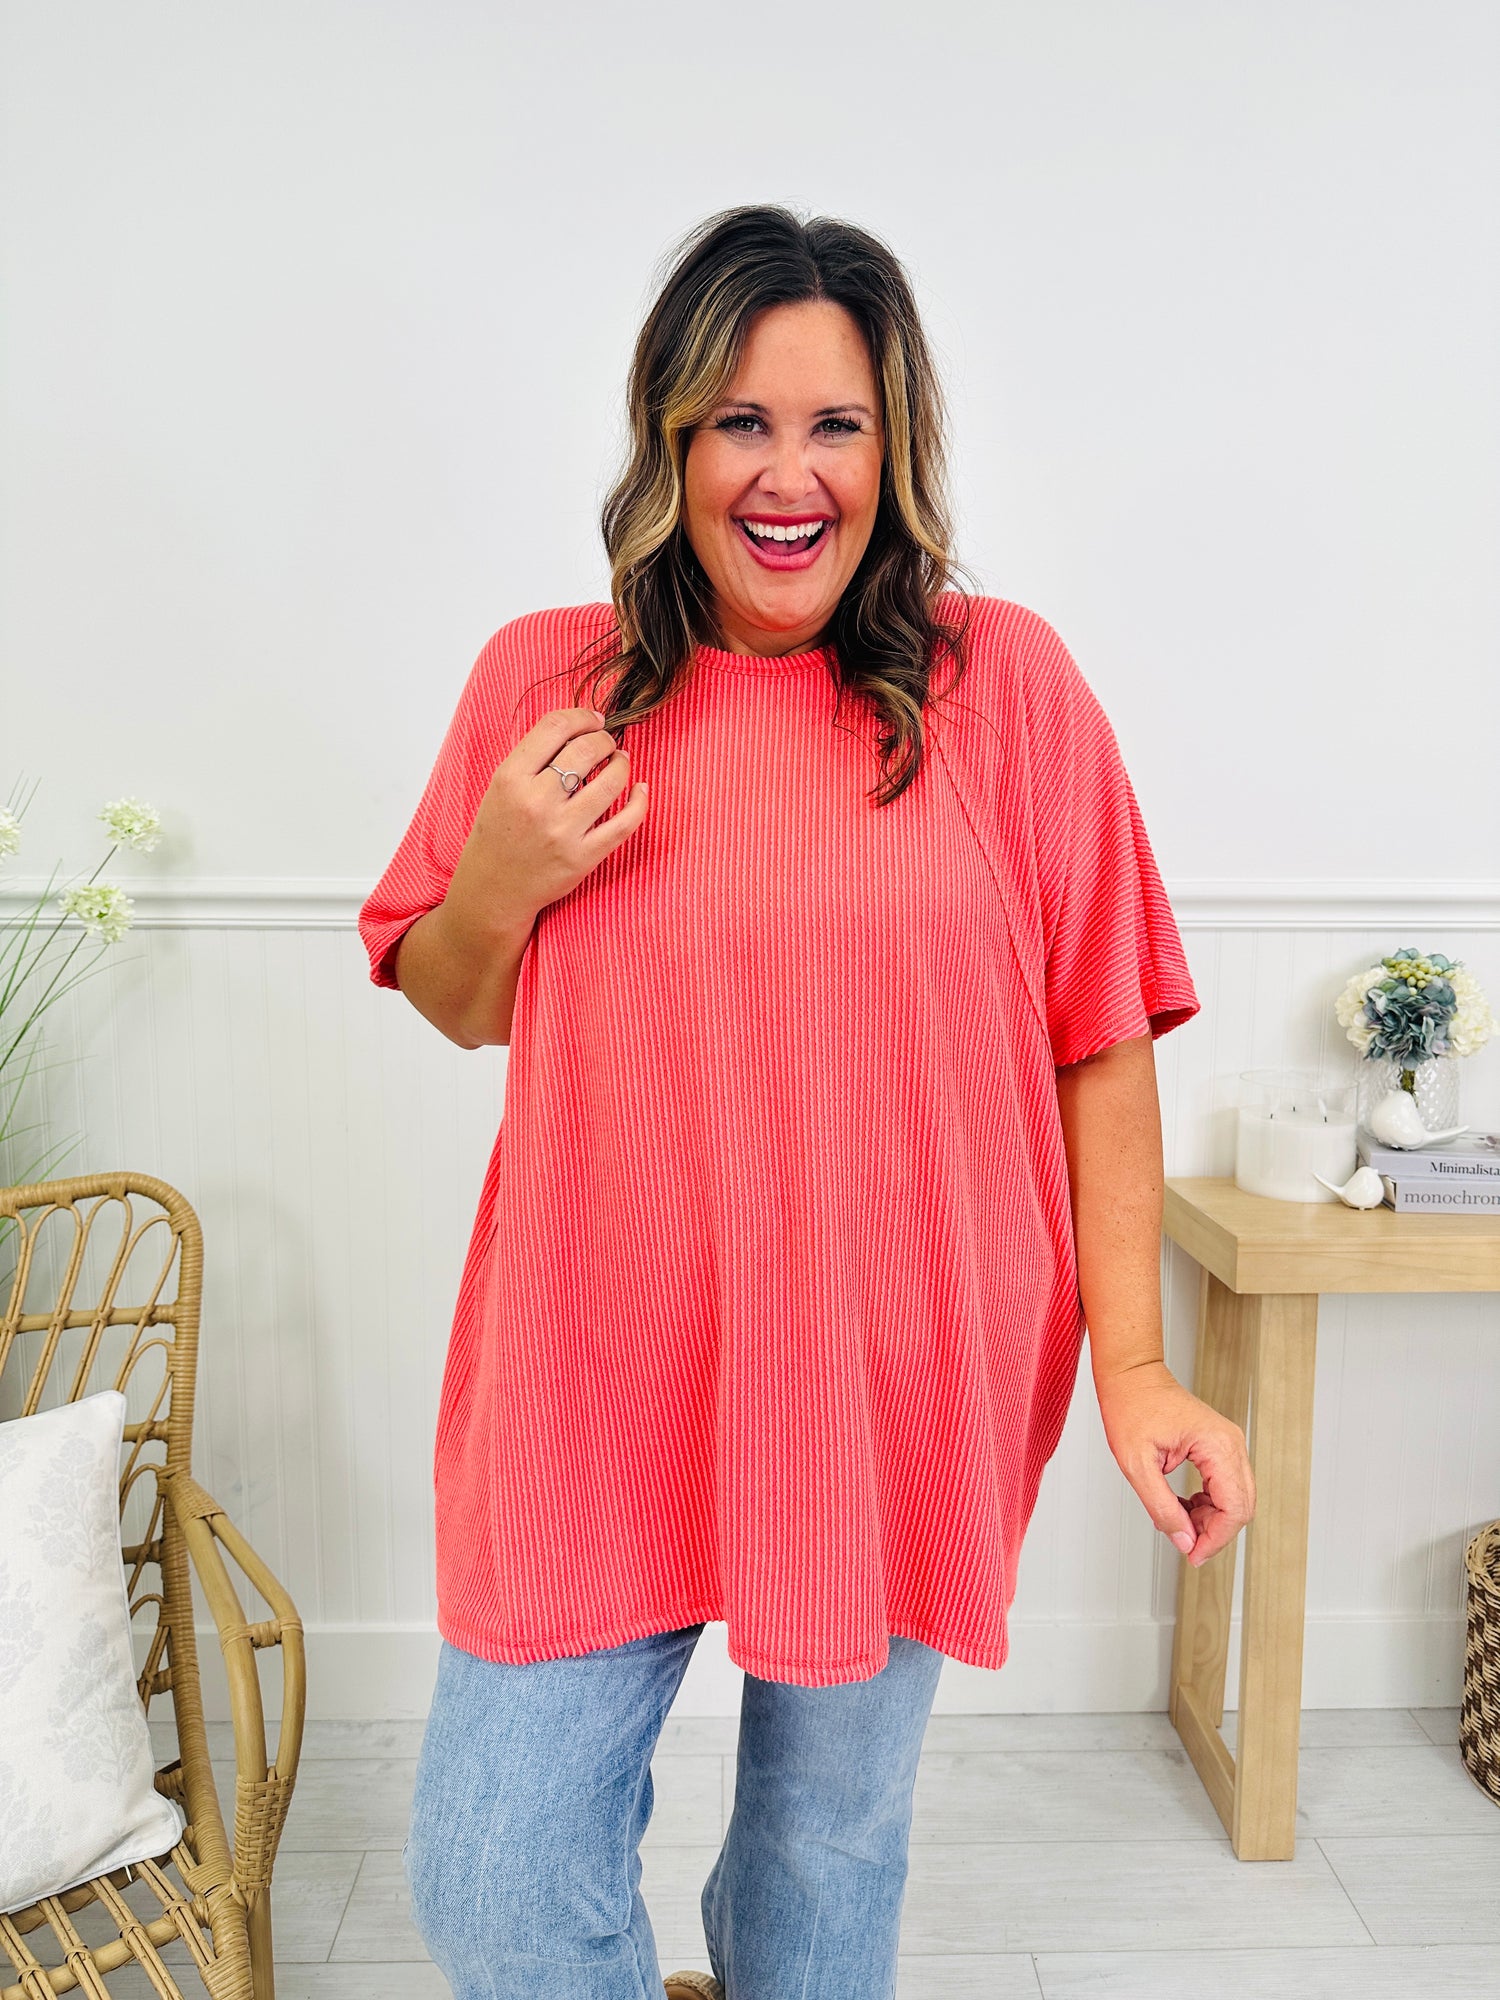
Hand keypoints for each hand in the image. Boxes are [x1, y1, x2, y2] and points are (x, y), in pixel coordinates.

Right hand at [450, 706, 648, 925]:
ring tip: (620, 762)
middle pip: (587, 749)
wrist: (493, 888)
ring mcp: (562, 831)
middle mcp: (536, 803)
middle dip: (604, 739)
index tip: (593, 720)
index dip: (582, 716)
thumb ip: (534, 758)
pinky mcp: (584, 857)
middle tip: (607, 743)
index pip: (555, 727)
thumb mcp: (500, 787)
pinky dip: (640, 800)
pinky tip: (640, 790)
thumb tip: (582, 728)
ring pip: (611, 781)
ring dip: (622, 763)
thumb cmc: (499, 832)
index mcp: (511, 779)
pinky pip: (626, 822)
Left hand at [1093, 1359, 1254, 1567]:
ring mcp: (1228, 1444)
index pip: (1235, 1508)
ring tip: (1176, 1523)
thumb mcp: (1136, 1464)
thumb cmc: (1131, 1406)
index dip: (1216, 1540)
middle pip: (1241, 1507)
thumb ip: (1161, 1507)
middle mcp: (1231, 1443)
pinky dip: (1206, 1504)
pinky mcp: (1218, 1446)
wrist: (1130, 1375)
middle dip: (1214, 1532)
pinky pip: (1224, 1486)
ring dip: (1209, 1519)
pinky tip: (1181, 1507)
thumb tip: (1184, 1541)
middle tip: (1184, 1545)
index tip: (1193, 1556)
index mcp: (1218, 1445)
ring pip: (1235, 1499)